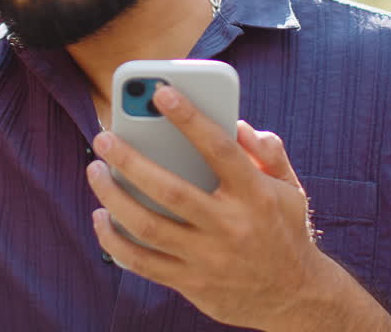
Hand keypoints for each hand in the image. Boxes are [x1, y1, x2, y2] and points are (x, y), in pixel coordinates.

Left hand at [86, 86, 321, 330]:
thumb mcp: (289, 188)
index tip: (161, 92)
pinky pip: (142, 262)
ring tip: (95, 171)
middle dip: (130, 161)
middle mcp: (231, 226)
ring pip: (148, 226)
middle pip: (171, 190)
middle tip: (103, 139)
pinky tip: (101, 218)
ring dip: (113, 197)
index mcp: (256, 195)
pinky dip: (115, 240)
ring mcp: (209, 258)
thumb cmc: (284, 230)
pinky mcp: (192, 283)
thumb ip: (266, 152)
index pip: (220, 149)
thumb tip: (236, 124)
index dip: (190, 118)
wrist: (295, 297)